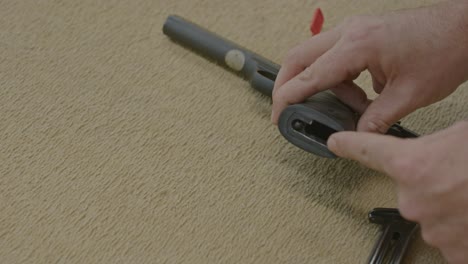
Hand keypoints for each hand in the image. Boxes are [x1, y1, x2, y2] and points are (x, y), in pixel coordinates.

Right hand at [271, 1, 467, 132]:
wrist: (463, 28)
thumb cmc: (443, 50)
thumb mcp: (408, 95)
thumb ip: (376, 119)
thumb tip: (357, 134)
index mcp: (357, 46)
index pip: (309, 75)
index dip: (288, 98)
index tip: (278, 114)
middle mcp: (349, 32)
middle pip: (298, 57)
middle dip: (285, 84)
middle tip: (284, 107)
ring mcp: (353, 30)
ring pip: (312, 54)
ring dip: (318, 83)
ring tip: (346, 106)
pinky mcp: (360, 33)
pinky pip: (332, 54)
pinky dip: (335, 76)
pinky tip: (357, 93)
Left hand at [327, 121, 467, 263]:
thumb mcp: (462, 136)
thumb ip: (439, 145)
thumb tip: (438, 151)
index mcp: (413, 164)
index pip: (368, 150)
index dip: (349, 145)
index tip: (336, 143)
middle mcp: (414, 199)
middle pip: (411, 189)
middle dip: (433, 184)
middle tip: (462, 177)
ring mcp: (434, 230)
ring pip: (433, 216)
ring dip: (452, 208)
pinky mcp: (455, 253)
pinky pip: (452, 240)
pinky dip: (463, 230)